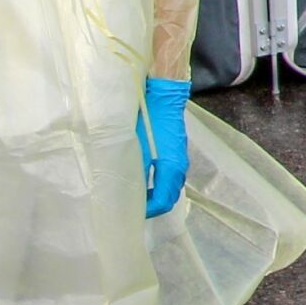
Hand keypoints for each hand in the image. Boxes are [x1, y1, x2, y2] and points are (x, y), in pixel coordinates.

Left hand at [138, 76, 191, 217]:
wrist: (164, 94)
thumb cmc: (148, 119)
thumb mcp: (135, 146)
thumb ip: (133, 171)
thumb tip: (125, 191)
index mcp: (171, 168)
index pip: (162, 202)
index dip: (147, 210)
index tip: (130, 210)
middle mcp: (179, 167)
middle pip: (168, 197)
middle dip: (151, 205)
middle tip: (131, 205)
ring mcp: (180, 159)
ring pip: (170, 187)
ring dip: (155, 194)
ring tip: (135, 193)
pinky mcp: (177, 151)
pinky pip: (170, 176)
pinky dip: (158, 184)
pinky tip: (144, 177)